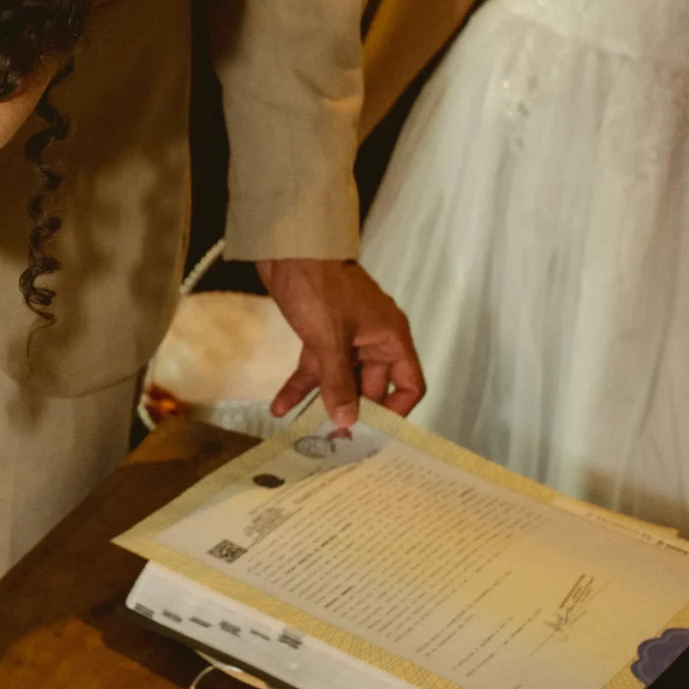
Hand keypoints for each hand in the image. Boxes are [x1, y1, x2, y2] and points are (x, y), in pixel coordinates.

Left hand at [257, 257, 423, 429]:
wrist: (287, 247)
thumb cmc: (319, 287)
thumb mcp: (329, 341)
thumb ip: (338, 383)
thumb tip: (347, 422)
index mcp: (390, 337)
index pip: (409, 383)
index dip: (396, 410)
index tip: (373, 431)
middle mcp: (373, 339)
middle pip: (372, 386)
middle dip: (353, 412)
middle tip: (335, 441)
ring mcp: (346, 337)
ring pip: (340, 379)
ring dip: (323, 402)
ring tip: (308, 432)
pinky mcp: (321, 333)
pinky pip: (316, 367)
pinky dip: (300, 385)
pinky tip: (279, 406)